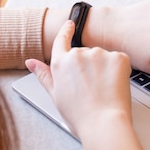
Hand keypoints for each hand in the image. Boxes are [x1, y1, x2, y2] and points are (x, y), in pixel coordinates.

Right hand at [25, 20, 133, 140]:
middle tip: (93, 89)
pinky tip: (114, 86)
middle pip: (86, 54)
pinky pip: (119, 60)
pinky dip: (119, 71)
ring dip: (105, 69)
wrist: (104, 124)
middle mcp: (78, 54)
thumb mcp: (55, 96)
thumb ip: (44, 75)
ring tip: (103, 90)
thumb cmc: (80, 116)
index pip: (62, 40)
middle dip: (90, 67)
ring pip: (103, 57)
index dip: (66, 31)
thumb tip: (30, 62)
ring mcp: (99, 54)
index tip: (70, 25)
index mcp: (61, 63)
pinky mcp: (118, 57)